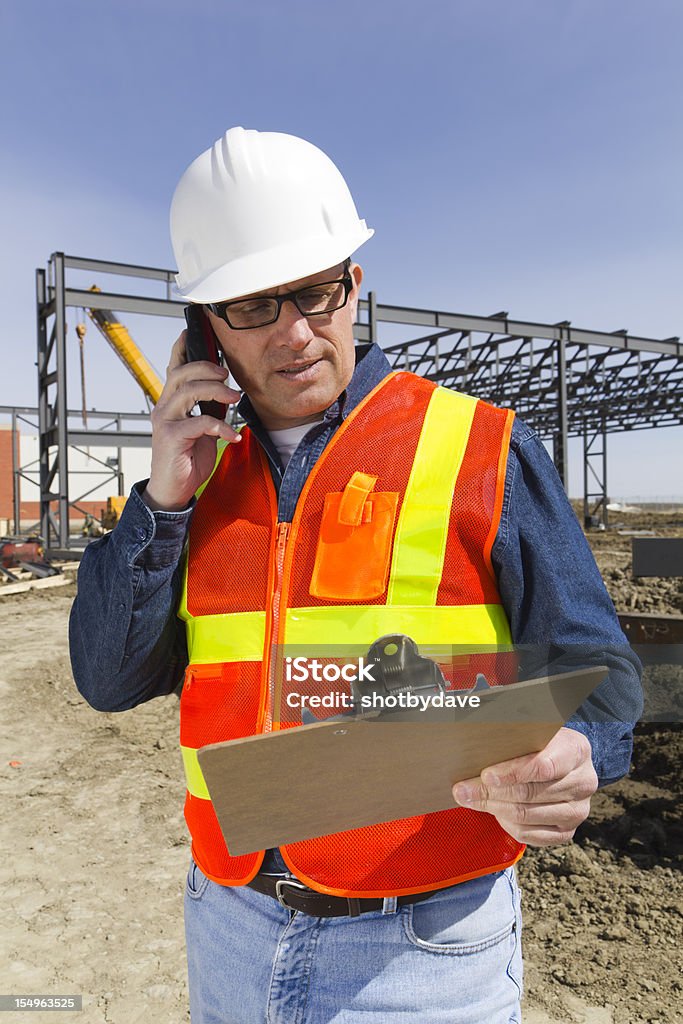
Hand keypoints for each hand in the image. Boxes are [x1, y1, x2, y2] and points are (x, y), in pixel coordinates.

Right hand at [143, 331, 241, 511]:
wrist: (173, 490)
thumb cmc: (187, 459)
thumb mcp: (201, 429)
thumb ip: (207, 410)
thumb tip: (225, 394)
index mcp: (171, 402)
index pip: (173, 368)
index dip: (181, 348)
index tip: (191, 332)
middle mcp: (163, 407)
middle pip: (181, 373)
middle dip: (208, 368)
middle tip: (228, 377)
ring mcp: (165, 421)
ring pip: (188, 391)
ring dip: (216, 391)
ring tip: (235, 399)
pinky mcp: (171, 438)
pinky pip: (199, 423)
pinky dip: (221, 427)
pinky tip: (233, 435)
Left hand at [452, 726, 597, 846]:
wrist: (563, 763)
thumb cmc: (541, 744)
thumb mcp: (532, 731)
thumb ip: (511, 737)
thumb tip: (473, 747)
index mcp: (577, 750)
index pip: (544, 766)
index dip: (512, 772)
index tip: (486, 775)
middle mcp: (583, 782)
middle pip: (530, 793)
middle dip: (491, 792)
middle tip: (464, 789)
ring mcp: (577, 810)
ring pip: (527, 815)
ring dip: (493, 808)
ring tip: (471, 799)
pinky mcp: (566, 831)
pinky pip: (530, 834)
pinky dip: (506, 824)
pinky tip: (494, 811)